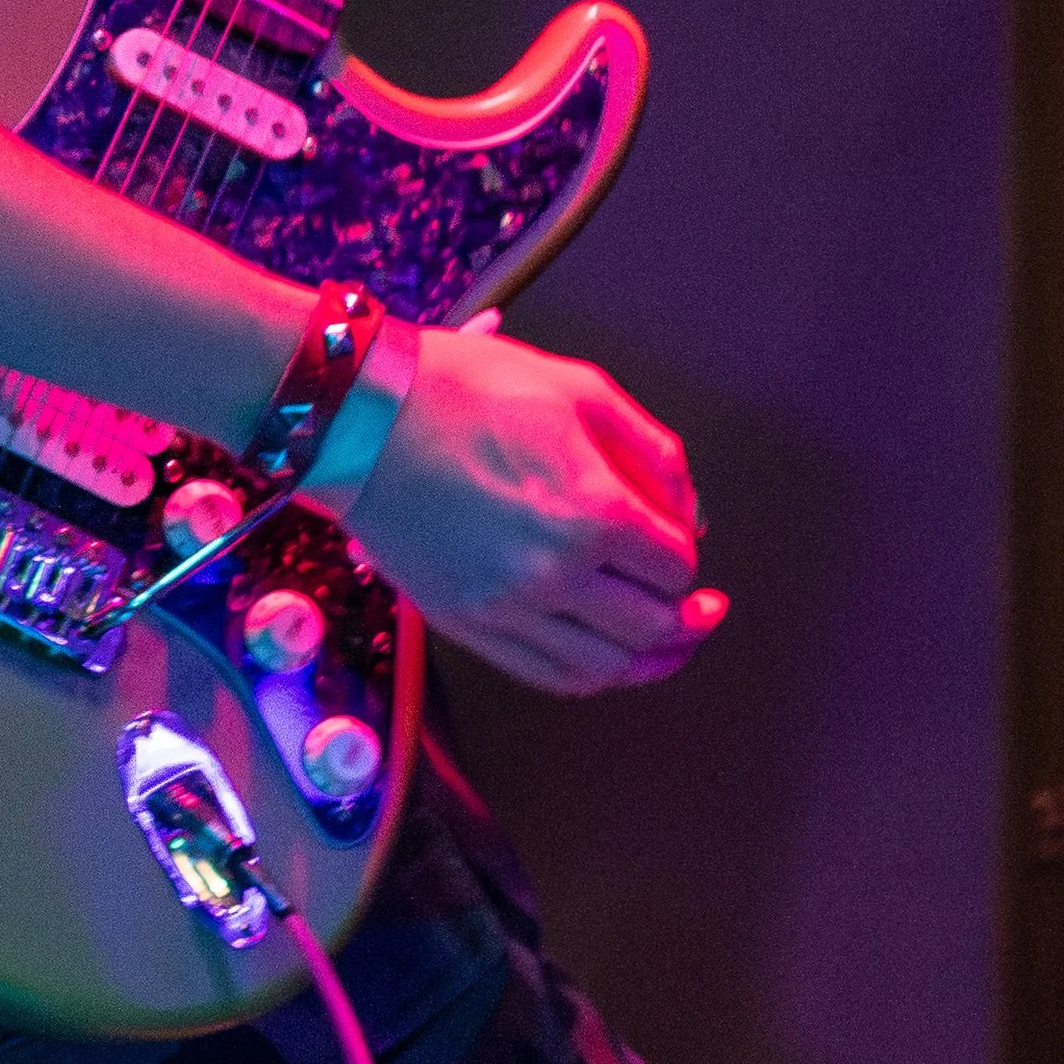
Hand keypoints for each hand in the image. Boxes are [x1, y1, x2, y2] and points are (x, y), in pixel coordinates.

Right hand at [328, 312, 728, 693]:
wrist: (364, 415)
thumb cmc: (463, 388)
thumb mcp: (575, 387)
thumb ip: (648, 449)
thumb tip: (686, 508)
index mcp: (590, 510)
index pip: (673, 565)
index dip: (686, 555)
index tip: (677, 540)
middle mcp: (554, 573)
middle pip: (649, 626)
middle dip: (684, 618)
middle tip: (699, 609)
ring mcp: (506, 608)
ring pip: (603, 668)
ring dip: (646, 661)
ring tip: (664, 644)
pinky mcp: (466, 624)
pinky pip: (547, 675)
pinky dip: (588, 676)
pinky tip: (603, 658)